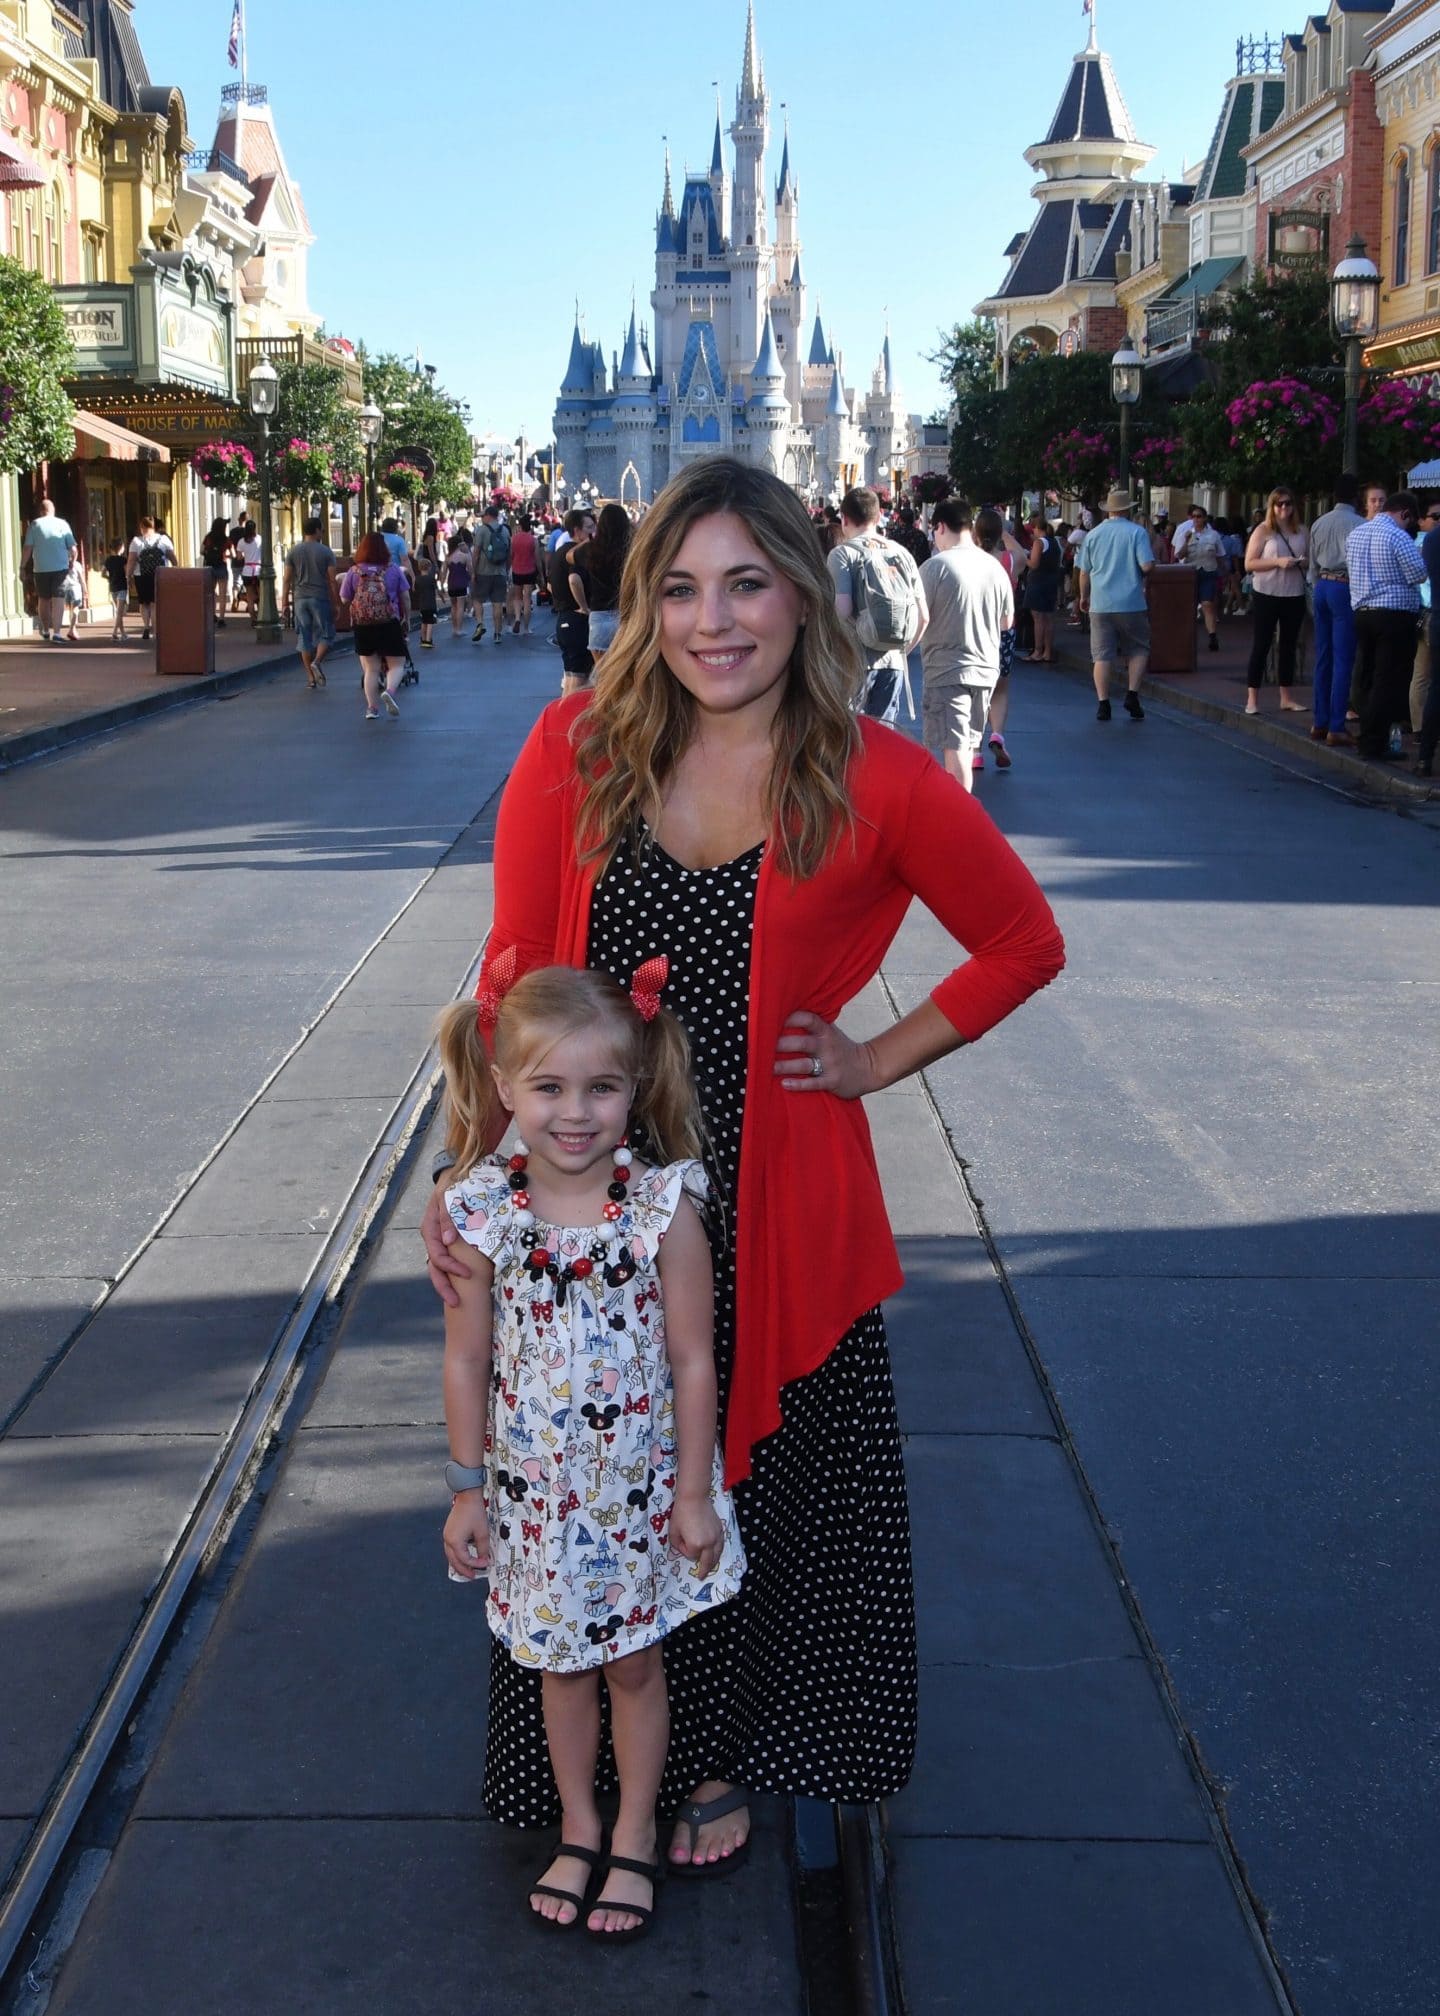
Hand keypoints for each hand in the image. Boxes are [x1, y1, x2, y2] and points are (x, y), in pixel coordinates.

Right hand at [422, 1180, 473, 1307]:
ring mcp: (439, 1240)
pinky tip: (462, 1286)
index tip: (468, 1274)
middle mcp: (433, 1238)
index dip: (451, 1267)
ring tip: (456, 1301)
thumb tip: (448, 1241)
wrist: (456, 1174)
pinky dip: (453, 1274)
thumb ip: (447, 1217)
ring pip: (438, 1268)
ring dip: (446, 1284)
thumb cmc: (453, 1183)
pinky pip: (448, 1260)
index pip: (438, 1255)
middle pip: (434, 1267)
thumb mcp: (449, 1195)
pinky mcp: (448, 1240)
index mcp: (430, 1228)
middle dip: (444, 1287)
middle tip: (456, 1303)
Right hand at [443, 1491, 489, 1578]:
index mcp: (455, 1541)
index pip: (465, 1559)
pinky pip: (450, 1548)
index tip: (485, 1564)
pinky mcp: (448, 1531)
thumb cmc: (474, 1512)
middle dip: (463, 1570)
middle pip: (454, 1561)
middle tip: (472, 1576)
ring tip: (468, 1570)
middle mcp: (448, 1540)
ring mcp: (446, 1535)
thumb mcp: (482, 1532)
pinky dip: (457, 1555)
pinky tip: (463, 1557)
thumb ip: (483, 1549)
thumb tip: (484, 1559)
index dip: (475, 1564)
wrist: (467, 1497)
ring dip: (459, 1564)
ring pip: (450, 1556)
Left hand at [671, 1496, 724, 1578]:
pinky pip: (721, 1546)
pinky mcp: (720, 1529)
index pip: (691, 1555)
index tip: (681, 1540)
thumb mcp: (673, 1531)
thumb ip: (676, 1544)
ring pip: (717, 1555)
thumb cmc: (681, 1513)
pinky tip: (716, 1554)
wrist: (694, 1497)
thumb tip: (684, 1548)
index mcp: (696, 1544)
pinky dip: (718, 1552)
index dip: (684, 1550)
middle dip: (703, 1570)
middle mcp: (708, 1543)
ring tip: (709, 1569)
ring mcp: (716, 1536)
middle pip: (707, 1561)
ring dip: (713, 1563)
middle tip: (701, 1577)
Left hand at [774, 1011, 878, 1096]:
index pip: (808, 1019)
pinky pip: (813, 1083)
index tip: (772, 1020)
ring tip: (768, 1068)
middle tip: (762, 1048)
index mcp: (826, 1031)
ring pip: (804, 1064)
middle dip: (782, 1045)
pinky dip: (798, 1084)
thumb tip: (782, 1019)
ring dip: (785, 1066)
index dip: (791, 1018)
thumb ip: (812, 1027)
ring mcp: (830, 1064)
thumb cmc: (841, 1049)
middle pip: (802, 1043)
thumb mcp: (830, 1033)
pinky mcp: (832, 1081)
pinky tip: (784, 1084)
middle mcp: (827, 1046)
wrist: (868, 1068)